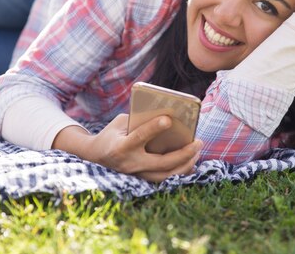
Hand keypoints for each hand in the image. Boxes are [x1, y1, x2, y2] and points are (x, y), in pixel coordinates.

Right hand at [52, 114, 201, 182]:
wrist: (96, 155)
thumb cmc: (113, 133)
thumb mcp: (121, 122)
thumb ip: (140, 120)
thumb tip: (168, 117)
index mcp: (121, 146)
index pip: (140, 137)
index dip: (154, 128)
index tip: (169, 119)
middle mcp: (130, 164)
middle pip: (161, 163)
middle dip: (183, 154)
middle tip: (198, 142)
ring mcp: (137, 174)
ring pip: (166, 175)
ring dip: (185, 165)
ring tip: (197, 151)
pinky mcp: (142, 178)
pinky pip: (165, 178)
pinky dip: (180, 171)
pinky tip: (192, 161)